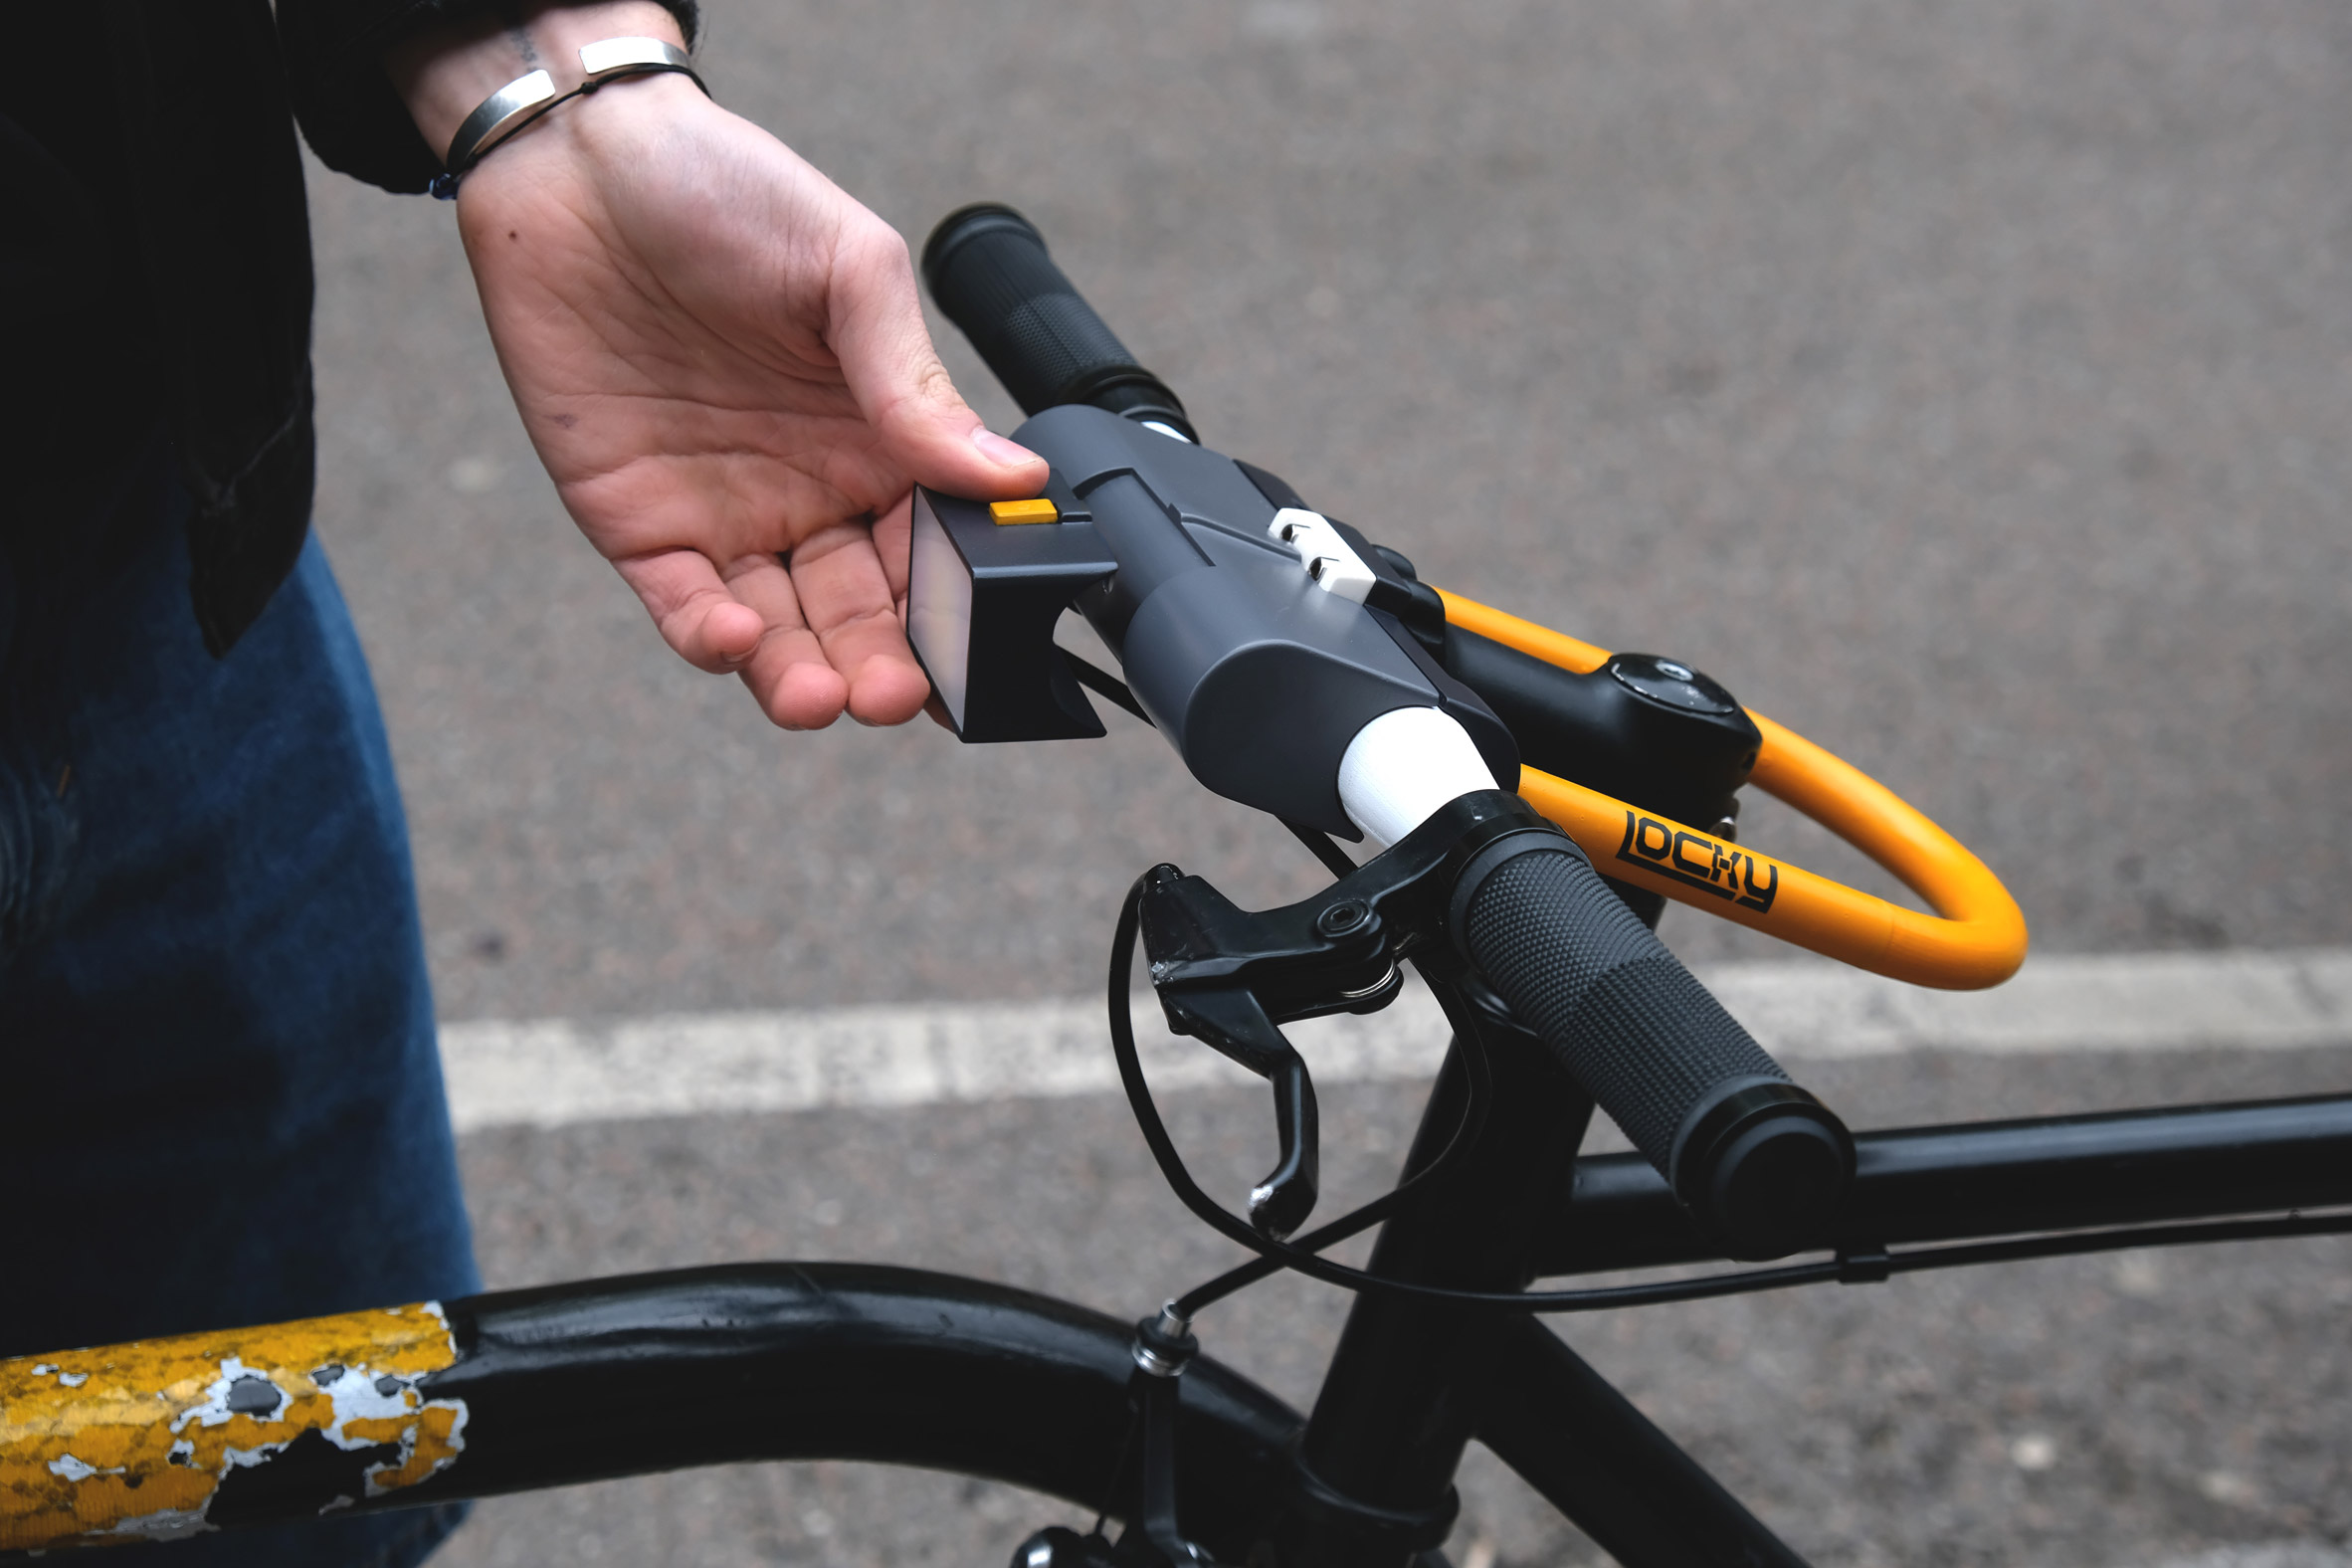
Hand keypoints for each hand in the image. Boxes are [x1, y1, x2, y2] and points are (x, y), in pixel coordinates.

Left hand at [389, 4, 1045, 727]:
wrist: (579, 156)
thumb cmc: (726, 189)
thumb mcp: (849, 271)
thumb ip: (917, 386)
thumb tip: (1013, 474)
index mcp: (881, 442)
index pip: (933, 553)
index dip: (952, 608)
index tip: (968, 644)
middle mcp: (812, 492)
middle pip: (861, 613)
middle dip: (881, 667)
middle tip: (890, 695)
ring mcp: (726, 514)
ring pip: (777, 631)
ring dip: (800, 675)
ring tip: (818, 696)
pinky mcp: (638, 523)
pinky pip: (681, 604)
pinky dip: (708, 636)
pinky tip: (733, 639)